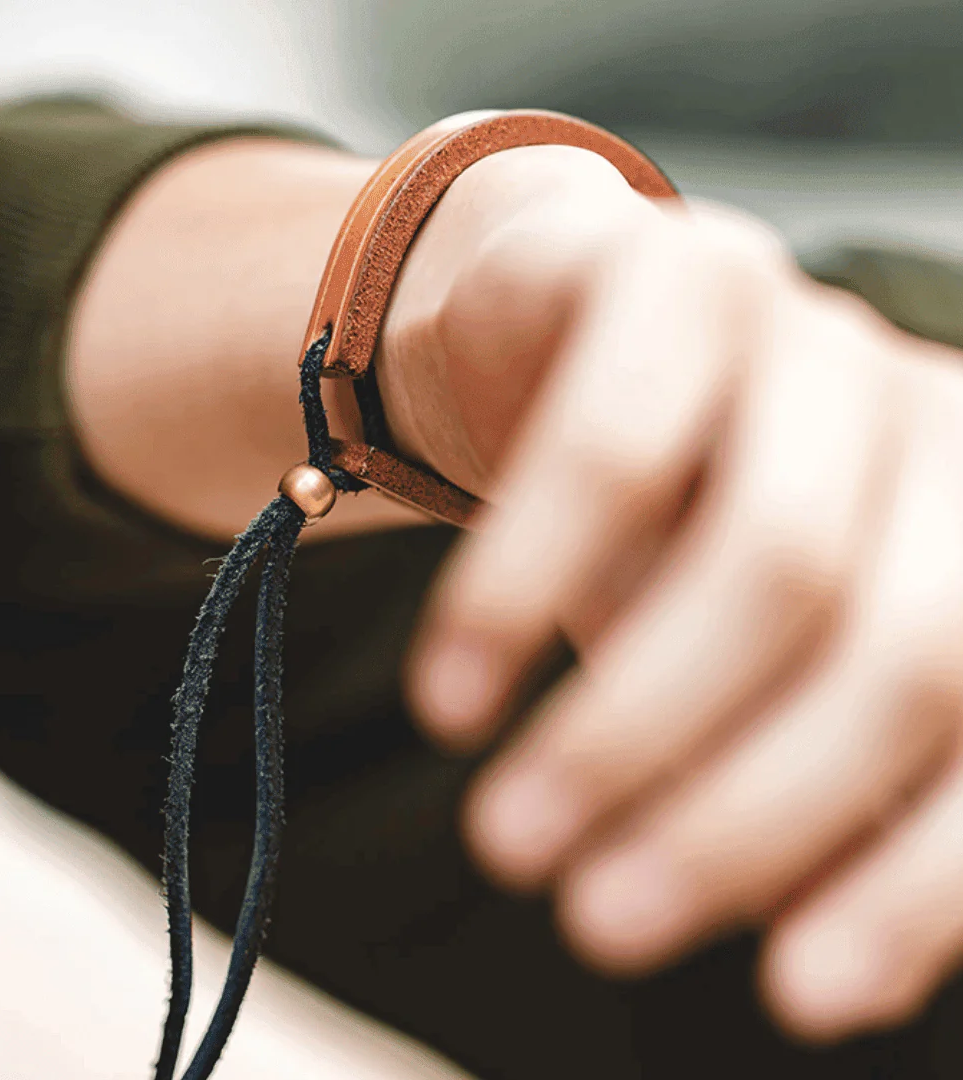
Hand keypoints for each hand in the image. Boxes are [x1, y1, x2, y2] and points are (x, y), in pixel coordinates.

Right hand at [379, 145, 962, 1042]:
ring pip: (767, 558)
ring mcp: (812, 332)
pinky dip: (522, 591)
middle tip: (597, 922)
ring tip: (506, 838)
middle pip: (896, 650)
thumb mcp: (737, 670)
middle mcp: (931, 421)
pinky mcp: (676, 270)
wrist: (558, 351)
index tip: (798, 999)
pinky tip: (453, 695)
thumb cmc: (663, 531)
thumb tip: (839, 969)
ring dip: (626, 730)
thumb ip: (801, 788)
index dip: (919, 883)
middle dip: (745, 816)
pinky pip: (609, 451)